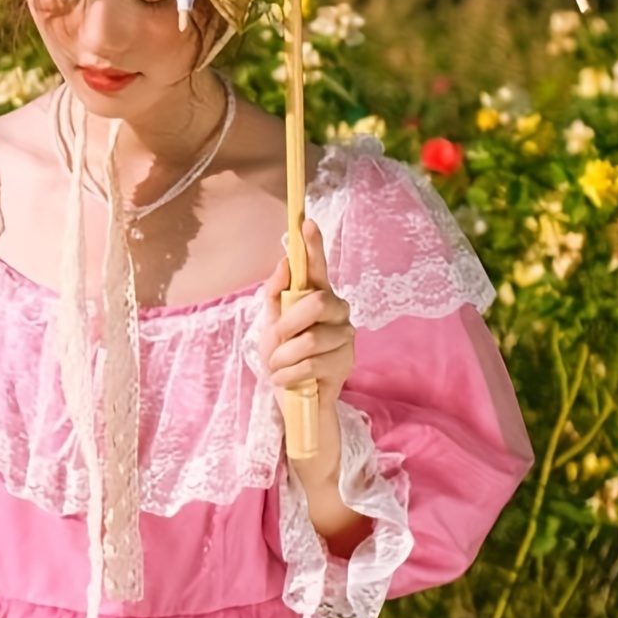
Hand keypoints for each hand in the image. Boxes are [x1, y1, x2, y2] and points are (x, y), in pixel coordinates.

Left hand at [259, 218, 354, 407]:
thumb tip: (285, 262)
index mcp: (316, 295)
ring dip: (284, 357)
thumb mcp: (270, 324)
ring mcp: (344, 335)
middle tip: (276, 341)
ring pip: (311, 339)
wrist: (291, 395)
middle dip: (287, 325)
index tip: (307, 222)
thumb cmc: (282, 355)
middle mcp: (336, 309)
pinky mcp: (346, 362)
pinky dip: (290, 374)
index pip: (317, 266)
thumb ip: (276, 294)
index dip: (313, 245)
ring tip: (278, 367)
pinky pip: (313, 364)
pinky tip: (286, 379)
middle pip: (316, 302)